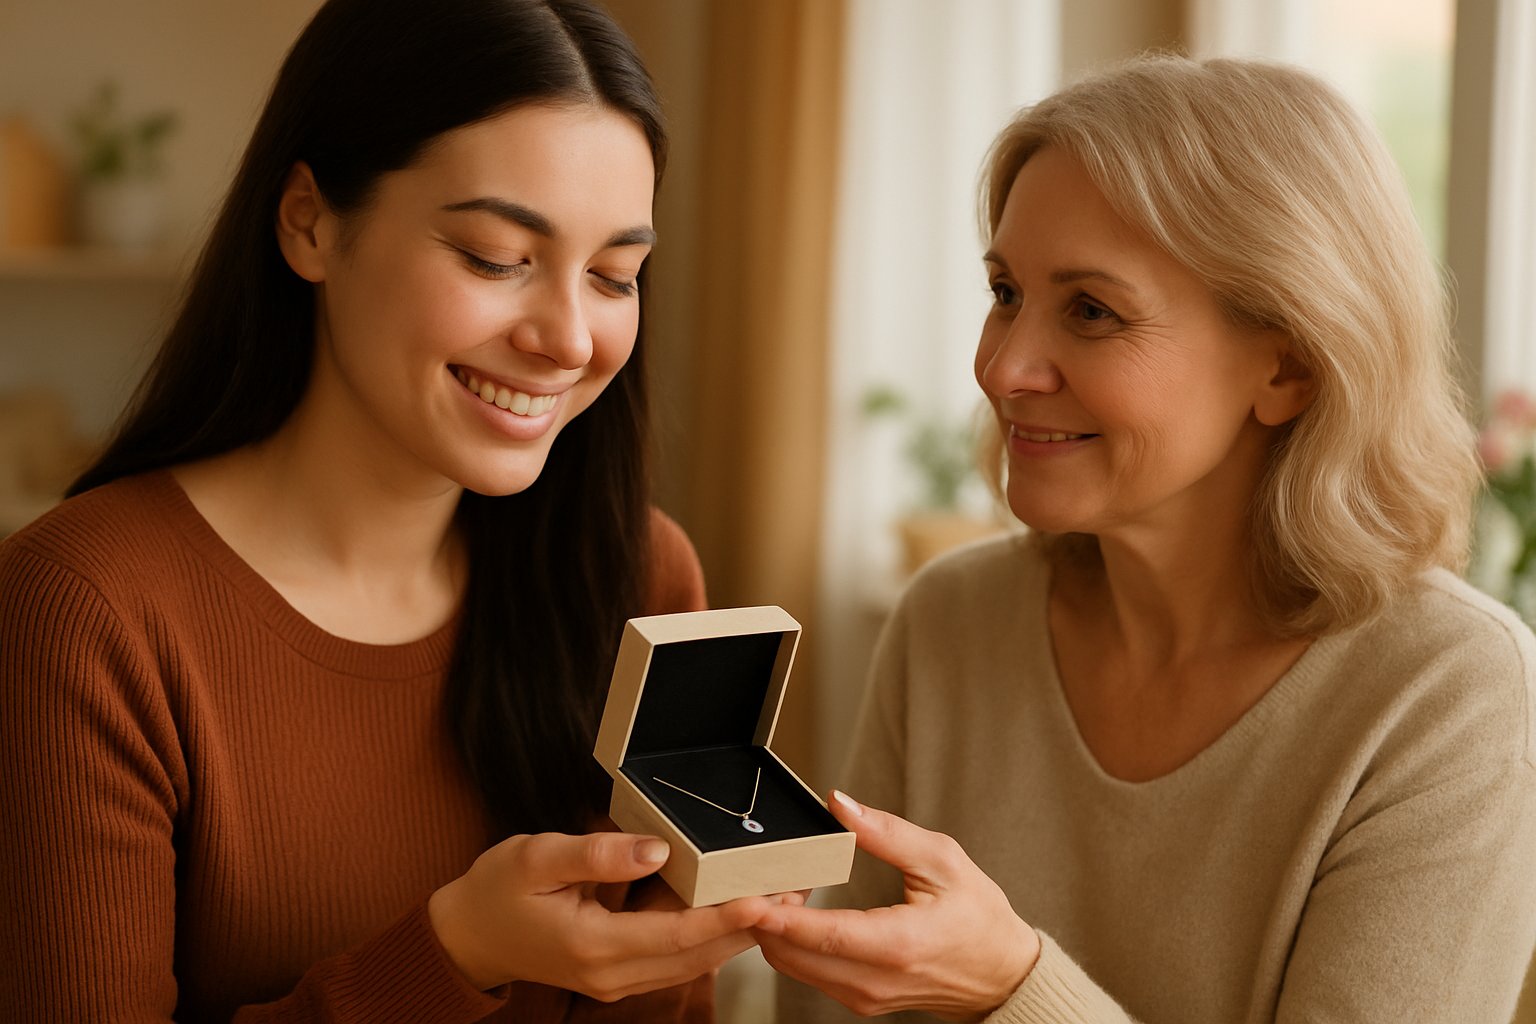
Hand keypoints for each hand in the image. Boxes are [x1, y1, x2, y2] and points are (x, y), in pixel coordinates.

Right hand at [428, 831, 769, 998]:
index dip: (724, 917)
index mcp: (594, 947)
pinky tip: (737, 907)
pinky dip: (710, 933)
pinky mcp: (621, 972)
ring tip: (781, 894)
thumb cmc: (497, 890)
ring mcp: (619, 979)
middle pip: (697, 953)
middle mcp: (614, 973)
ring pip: (693, 958)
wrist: (468, 935)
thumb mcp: (536, 857)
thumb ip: (597, 854)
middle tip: (794, 890)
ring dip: (737, 931)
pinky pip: (677, 955)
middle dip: (748, 924)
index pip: (675, 934)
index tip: (764, 899)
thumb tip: (656, 847)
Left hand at [754, 791, 1039, 1020]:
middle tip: (774, 873)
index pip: (824, 936)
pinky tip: (804, 913)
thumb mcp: (943, 860)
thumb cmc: (978, 916)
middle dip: (768, 916)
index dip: (779, 917)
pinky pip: (808, 974)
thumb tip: (840, 804)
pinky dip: (793, 944)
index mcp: (898, 945)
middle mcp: (875, 980)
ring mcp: (864, 997)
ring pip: (793, 967)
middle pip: (792, 956)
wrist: (1001, 973)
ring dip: (777, 931)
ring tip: (791, 888)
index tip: (748, 895)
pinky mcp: (859, 1001)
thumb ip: (887, 833)